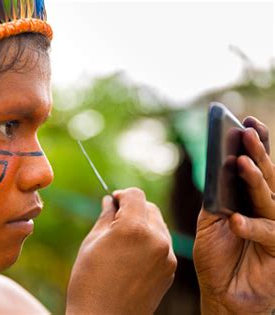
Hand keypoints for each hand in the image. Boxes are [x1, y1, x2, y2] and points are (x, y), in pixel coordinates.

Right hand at [66, 188, 176, 313]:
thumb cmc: (89, 282)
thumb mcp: (91, 242)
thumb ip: (105, 216)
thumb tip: (110, 201)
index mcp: (134, 228)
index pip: (135, 195)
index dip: (121, 195)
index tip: (112, 202)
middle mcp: (156, 239)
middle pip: (150, 207)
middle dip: (133, 208)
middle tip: (115, 219)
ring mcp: (167, 256)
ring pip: (158, 225)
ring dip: (143, 224)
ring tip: (123, 239)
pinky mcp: (170, 271)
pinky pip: (162, 244)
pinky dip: (150, 241)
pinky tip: (132, 255)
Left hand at [194, 117, 274, 313]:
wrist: (222, 293)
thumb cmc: (216, 256)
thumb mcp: (210, 222)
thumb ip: (217, 197)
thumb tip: (218, 168)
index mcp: (247, 199)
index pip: (253, 168)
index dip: (253, 146)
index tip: (245, 122)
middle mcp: (264, 209)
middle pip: (265, 177)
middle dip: (257, 153)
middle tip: (247, 132)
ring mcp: (274, 227)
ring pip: (270, 199)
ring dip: (257, 181)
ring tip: (242, 164)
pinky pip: (268, 233)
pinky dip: (251, 226)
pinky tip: (236, 221)